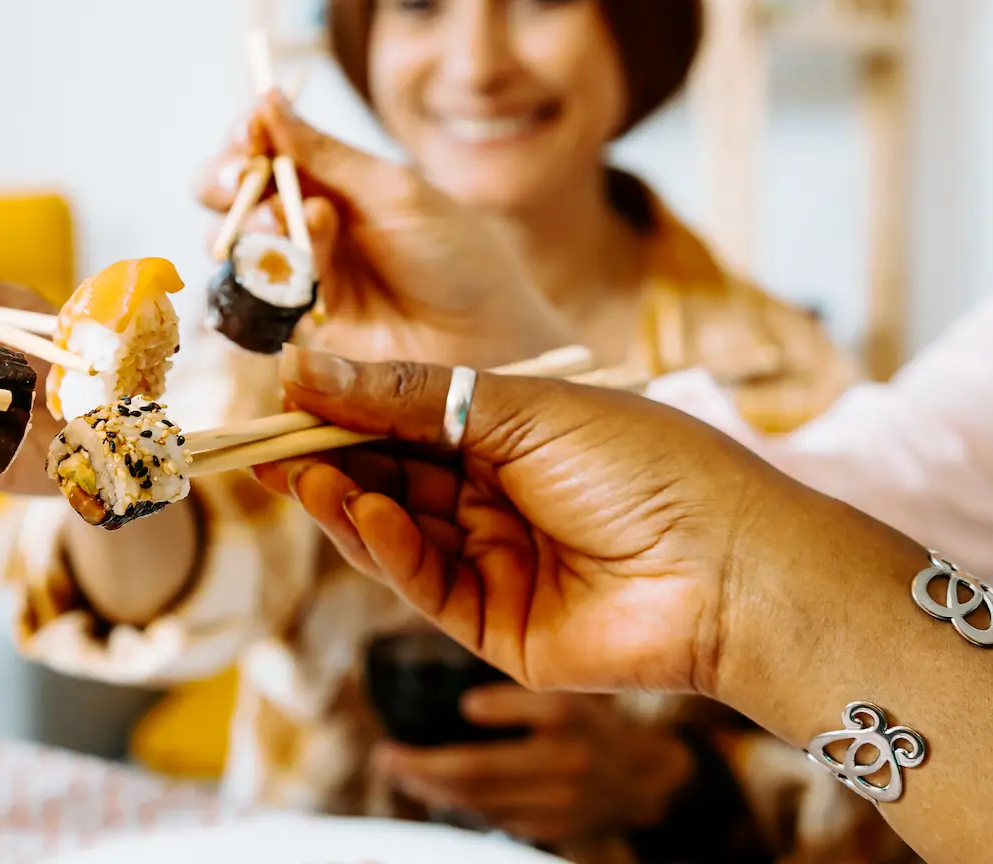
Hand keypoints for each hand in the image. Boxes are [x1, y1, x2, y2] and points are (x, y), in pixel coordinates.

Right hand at [195, 94, 569, 367]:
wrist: (486, 340)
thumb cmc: (456, 256)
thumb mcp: (394, 190)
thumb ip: (326, 153)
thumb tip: (267, 98)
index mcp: (331, 178)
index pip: (264, 144)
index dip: (245, 135)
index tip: (247, 131)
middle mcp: (303, 220)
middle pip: (230, 191)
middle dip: (224, 178)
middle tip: (243, 178)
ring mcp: (294, 272)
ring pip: (231, 242)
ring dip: (248, 226)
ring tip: (287, 227)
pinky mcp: (291, 322)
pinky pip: (246, 300)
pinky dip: (254, 281)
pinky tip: (291, 275)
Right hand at [257, 346, 810, 697]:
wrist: (730, 566)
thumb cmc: (646, 463)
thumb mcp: (520, 407)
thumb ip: (407, 396)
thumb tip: (304, 368)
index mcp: (508, 433)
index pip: (402, 418)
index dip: (340, 408)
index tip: (278, 393)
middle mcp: (493, 497)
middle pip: (386, 477)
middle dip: (325, 460)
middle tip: (263, 443)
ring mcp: (492, 562)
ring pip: (392, 533)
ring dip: (345, 504)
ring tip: (300, 476)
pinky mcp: (492, 625)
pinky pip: (423, 584)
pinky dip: (389, 550)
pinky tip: (372, 515)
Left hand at [377, 688, 693, 844]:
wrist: (639, 777)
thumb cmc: (590, 724)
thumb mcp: (563, 695)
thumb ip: (517, 699)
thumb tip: (465, 709)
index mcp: (564, 727)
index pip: (484, 752)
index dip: (433, 756)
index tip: (397, 743)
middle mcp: (563, 770)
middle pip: (474, 780)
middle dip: (420, 771)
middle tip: (385, 757)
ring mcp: (558, 808)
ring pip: (479, 804)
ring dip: (433, 790)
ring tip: (402, 771)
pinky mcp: (551, 831)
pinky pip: (494, 818)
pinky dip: (462, 804)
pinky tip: (436, 788)